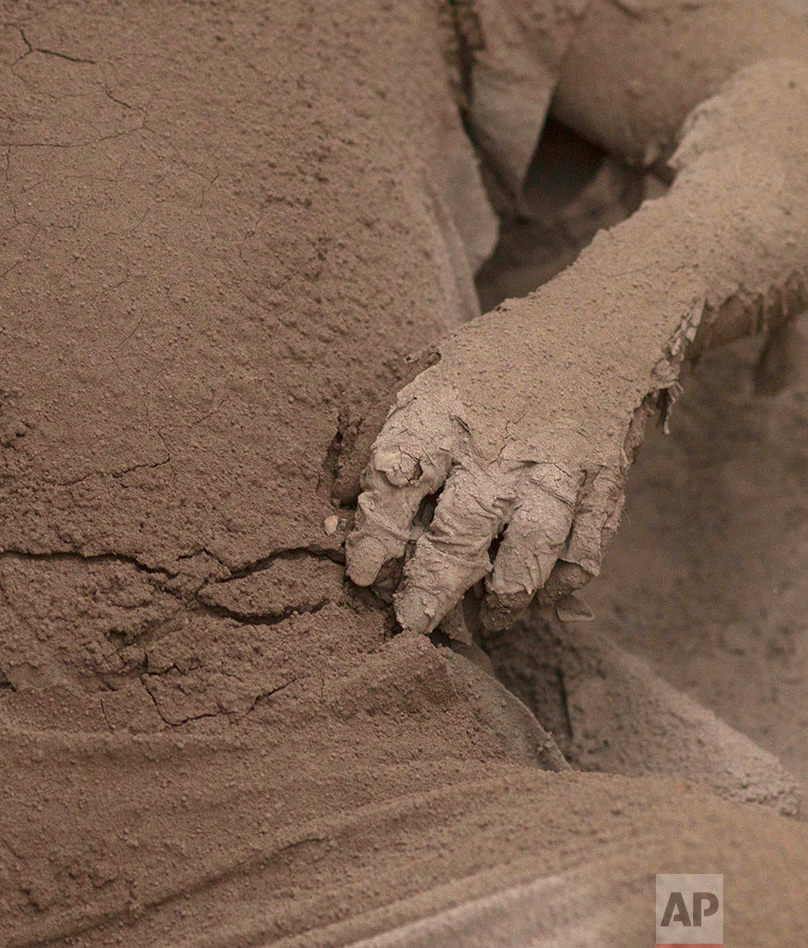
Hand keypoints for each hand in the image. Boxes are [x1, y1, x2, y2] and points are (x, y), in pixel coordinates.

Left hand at [344, 310, 661, 634]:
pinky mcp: (603, 488)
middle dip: (427, 593)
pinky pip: (580, 557)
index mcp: (441, 414)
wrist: (602, 325)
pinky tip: (537, 598)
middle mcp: (495, 450)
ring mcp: (554, 473)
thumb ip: (392, 437)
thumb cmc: (498, 359)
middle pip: (455, 541)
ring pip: (523, 561)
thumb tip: (344, 506)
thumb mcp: (430, 374)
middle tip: (409, 622)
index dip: (373, 540)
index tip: (362, 573)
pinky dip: (558, 588)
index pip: (393, 490)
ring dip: (499, 603)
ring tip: (482, 622)